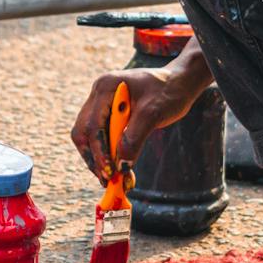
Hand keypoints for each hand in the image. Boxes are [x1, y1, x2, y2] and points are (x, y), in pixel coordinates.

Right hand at [70, 67, 198, 181]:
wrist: (179, 83)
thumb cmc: (168, 91)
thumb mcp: (153, 114)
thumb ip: (134, 138)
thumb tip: (120, 165)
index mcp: (106, 87)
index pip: (93, 125)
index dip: (99, 151)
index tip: (110, 172)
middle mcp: (99, 94)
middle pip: (83, 132)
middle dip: (93, 158)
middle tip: (107, 179)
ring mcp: (102, 104)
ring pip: (89, 137)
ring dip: (99, 159)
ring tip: (114, 179)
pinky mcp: (109, 114)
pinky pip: (102, 137)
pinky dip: (108, 154)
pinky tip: (119, 168)